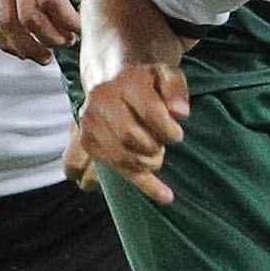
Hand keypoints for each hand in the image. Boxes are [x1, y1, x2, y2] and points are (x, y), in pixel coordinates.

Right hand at [65, 62, 189, 203]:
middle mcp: (102, 101)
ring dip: (148, 163)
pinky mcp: (89, 142)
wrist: (110, 76)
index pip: (150, 113)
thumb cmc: (146, 80)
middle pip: (131, 137)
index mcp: (125, 82)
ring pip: (122, 157)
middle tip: (162, 143)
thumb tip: (180, 114)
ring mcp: (91, 123)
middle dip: (154, 147)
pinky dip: (144, 184)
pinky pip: (115, 168)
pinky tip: (166, 196)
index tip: (176, 134)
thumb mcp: (167, 74)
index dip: (169, 130)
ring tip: (155, 153)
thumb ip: (177, 90)